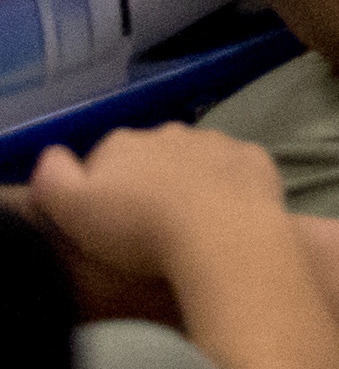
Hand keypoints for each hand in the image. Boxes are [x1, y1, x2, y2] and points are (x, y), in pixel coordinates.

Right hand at [25, 125, 288, 299]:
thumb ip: (54, 178)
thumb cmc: (139, 228)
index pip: (104, 159)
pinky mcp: (254, 158)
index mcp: (123, 143)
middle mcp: (170, 132)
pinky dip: (229, 185)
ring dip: (189, 181)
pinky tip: (225, 214)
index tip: (107, 219)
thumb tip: (55, 156)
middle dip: (147, 182)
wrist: (222, 235)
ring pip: (194, 158)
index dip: (101, 189)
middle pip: (150, 157)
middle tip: (148, 225)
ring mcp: (217, 141)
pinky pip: (235, 168)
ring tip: (188, 223)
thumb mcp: (74, 209)